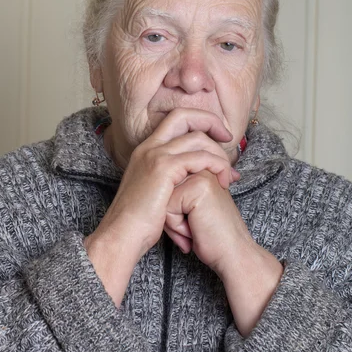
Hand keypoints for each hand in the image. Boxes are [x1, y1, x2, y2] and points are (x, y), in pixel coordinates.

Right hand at [85, 108, 236, 305]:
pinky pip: (200, 157)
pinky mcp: (164, 168)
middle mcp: (149, 147)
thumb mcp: (156, 193)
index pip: (175, 120)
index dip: (199, 123)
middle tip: (228, 138)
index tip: (218, 139)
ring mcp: (155, 155)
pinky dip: (217, 166)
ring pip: (197, 137)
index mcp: (146, 150)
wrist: (122, 235)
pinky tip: (223, 180)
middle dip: (210, 121)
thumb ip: (172, 179)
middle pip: (184, 115)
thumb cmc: (140, 223)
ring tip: (229, 173)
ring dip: (218, 152)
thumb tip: (193, 176)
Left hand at [165, 170, 283, 335]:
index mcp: (203, 172)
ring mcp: (201, 177)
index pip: (168, 187)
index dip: (175, 211)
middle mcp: (203, 170)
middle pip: (164, 191)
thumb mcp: (194, 209)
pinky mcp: (197, 188)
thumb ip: (180, 193)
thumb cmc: (213, 237)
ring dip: (174, 221)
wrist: (233, 253)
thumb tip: (156, 187)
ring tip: (194, 228)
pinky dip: (176, 225)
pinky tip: (194, 230)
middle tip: (195, 227)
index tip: (197, 221)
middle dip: (173, 215)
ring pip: (164, 198)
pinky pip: (168, 206)